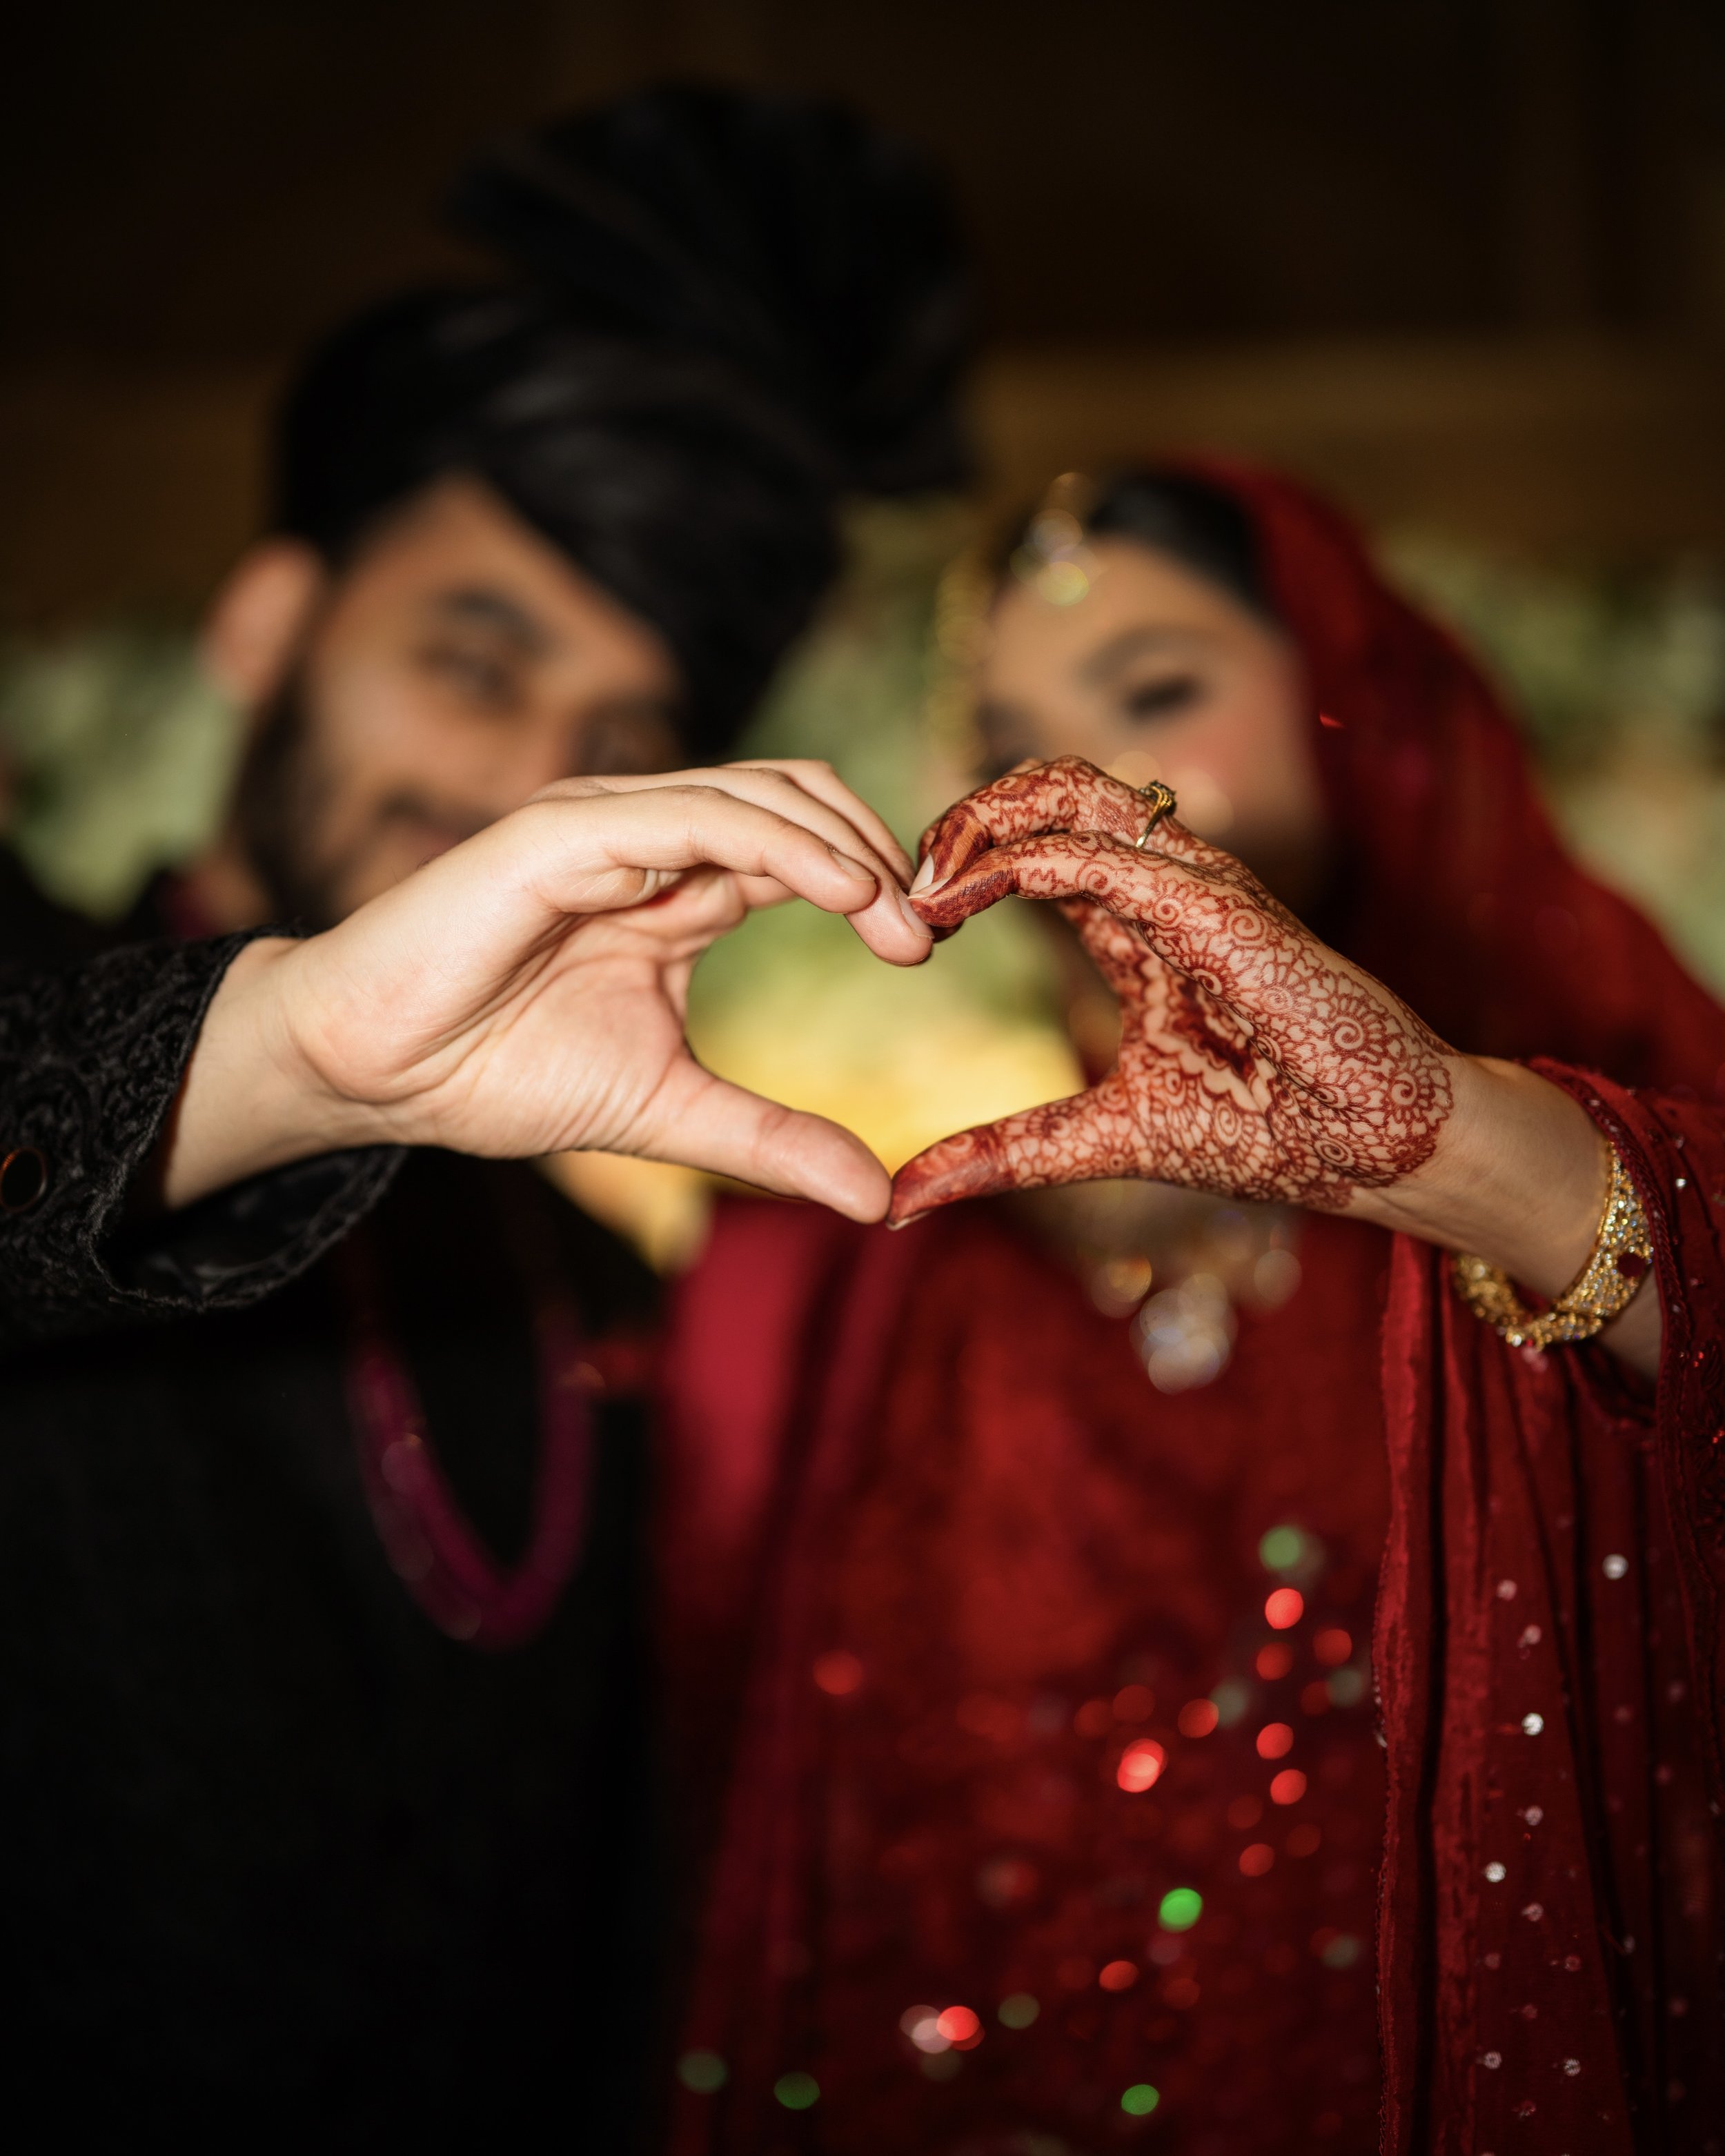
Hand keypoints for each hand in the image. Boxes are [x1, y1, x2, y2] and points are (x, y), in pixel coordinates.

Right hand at [165, 762, 929, 1221]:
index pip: (806, 850)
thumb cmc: (499, 1074)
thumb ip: (770, 1140)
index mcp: (680, 888)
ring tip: (899, 918)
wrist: (376, 1077)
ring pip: (758, 794)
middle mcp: (651, 840)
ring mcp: (608, 825)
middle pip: (800, 798)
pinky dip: (779, 844)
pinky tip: (838, 891)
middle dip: (880, 854)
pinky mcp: (562, 832)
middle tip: (931, 931)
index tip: (933, 949)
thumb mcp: (669, 1112)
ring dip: (845, 848)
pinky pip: (693, 816)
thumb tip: (880, 1199)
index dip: (880, 885)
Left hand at [888, 758, 1657, 1373]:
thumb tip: (900, 1201)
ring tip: (924, 880)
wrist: (1380, 1150)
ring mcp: (1199, 887)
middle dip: (964, 818)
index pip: (1037, 841)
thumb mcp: (1101, 1140)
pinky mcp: (1225, 910)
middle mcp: (1167, 885)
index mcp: (1139, 924)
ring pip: (1077, 794)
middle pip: (1050, 791)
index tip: (908, 916)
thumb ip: (1005, 1153)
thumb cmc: (1269, 1132)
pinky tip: (971, 892)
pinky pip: (1113, 856)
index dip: (964, 857)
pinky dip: (1032, 861)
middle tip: (900, 881)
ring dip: (985, 820)